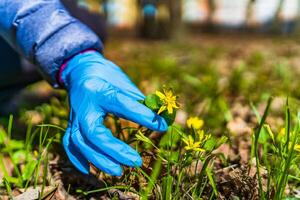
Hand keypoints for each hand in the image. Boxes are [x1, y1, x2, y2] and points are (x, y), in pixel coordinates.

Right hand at [60, 51, 167, 175]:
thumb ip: (137, 101)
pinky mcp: (70, 124)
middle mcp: (84, 105)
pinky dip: (77, 159)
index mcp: (99, 90)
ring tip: (118, 171)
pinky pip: (69, 144)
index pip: (121, 104)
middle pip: (94, 133)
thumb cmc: (105, 75)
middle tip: (136, 162)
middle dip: (115, 151)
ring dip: (99, 160)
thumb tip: (156, 119)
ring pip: (80, 143)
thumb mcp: (122, 82)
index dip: (142, 116)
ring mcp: (74, 116)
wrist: (79, 70)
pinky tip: (89, 171)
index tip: (161, 126)